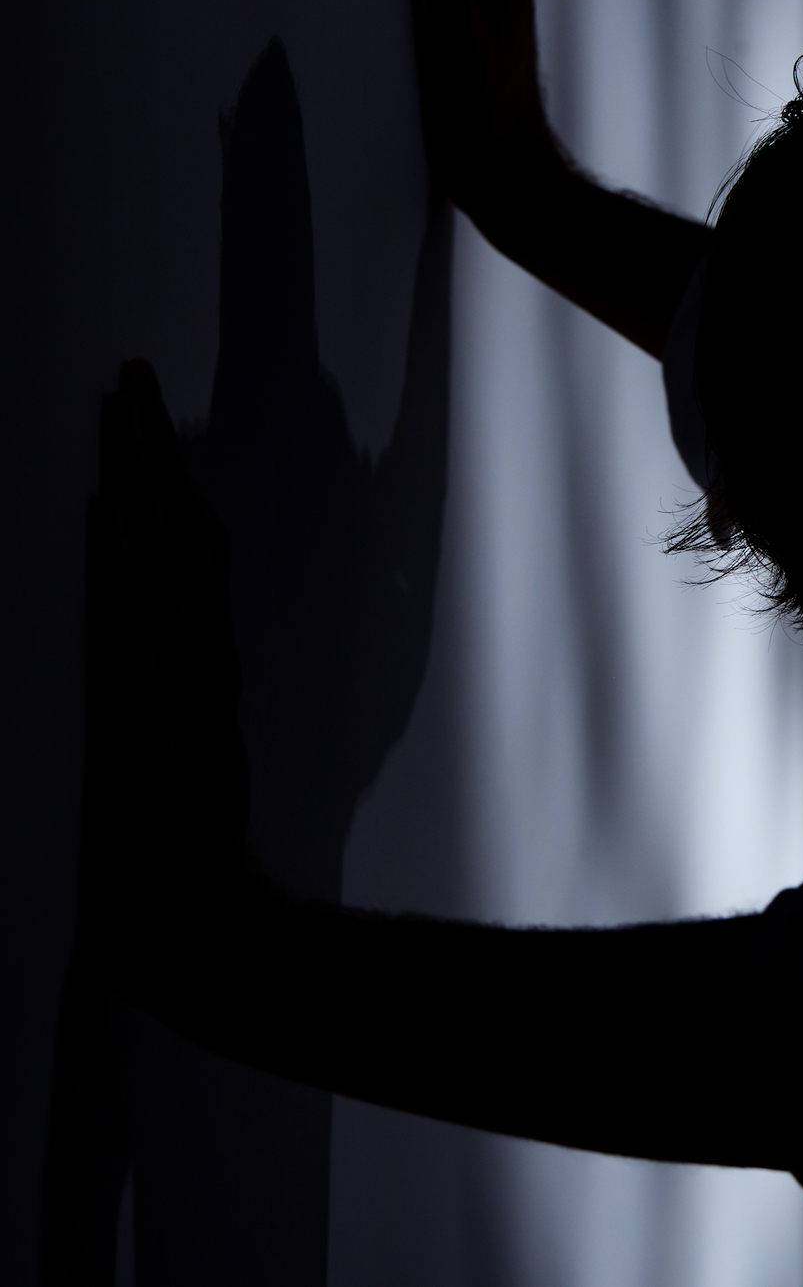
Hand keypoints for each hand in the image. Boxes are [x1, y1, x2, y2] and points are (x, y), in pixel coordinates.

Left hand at [83, 360, 254, 975]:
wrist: (192, 930)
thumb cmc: (184, 864)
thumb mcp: (176, 772)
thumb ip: (177, 712)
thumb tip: (165, 669)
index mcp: (190, 664)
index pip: (178, 551)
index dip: (158, 480)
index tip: (137, 418)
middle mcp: (188, 657)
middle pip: (172, 531)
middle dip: (149, 449)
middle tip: (130, 370)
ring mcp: (173, 680)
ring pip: (159, 558)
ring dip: (137, 478)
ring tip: (120, 407)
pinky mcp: (152, 710)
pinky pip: (139, 619)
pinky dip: (127, 562)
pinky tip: (110, 511)